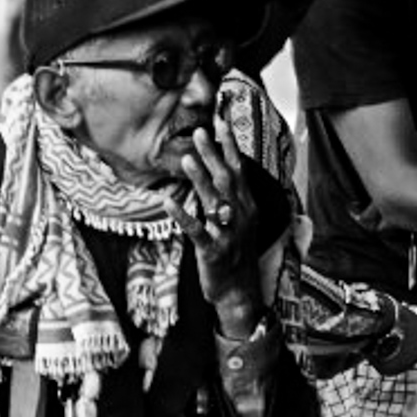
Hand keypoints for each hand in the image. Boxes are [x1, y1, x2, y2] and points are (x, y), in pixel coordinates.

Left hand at [164, 118, 262, 336]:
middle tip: (200, 133)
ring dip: (199, 180)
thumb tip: (222, 170)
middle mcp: (241, 216)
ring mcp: (228, 234)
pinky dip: (182, 216)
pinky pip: (196, 231)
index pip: (239, 170)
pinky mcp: (212, 252)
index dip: (229, 147)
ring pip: (213, 202)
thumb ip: (234, 197)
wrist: (240, 293)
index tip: (220, 123)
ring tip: (186, 159)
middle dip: (213, 155)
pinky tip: (168, 201)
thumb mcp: (244, 223)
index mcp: (248, 207)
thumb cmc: (238, 254)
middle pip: (226, 180)